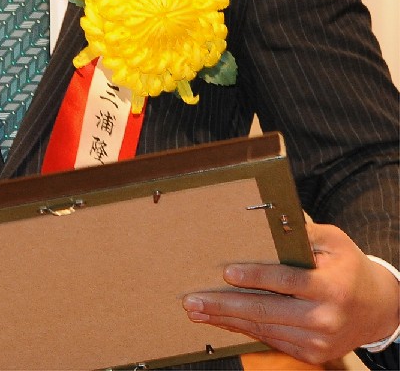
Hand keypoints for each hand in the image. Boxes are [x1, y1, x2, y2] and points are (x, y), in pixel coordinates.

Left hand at [182, 222, 399, 365]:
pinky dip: (243, 329)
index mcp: (331, 286)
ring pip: (263, 328)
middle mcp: (324, 317)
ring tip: (197, 311)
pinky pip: (269, 339)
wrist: (377, 309)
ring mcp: (317, 341)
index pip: (286, 281)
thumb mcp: (334, 241)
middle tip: (193, 300)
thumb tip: (268, 217)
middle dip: (225, 305)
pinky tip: (221, 320)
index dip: (255, 276)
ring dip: (226, 320)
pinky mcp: (310, 353)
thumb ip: (303, 232)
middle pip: (266, 310)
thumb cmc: (349, 266)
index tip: (226, 272)